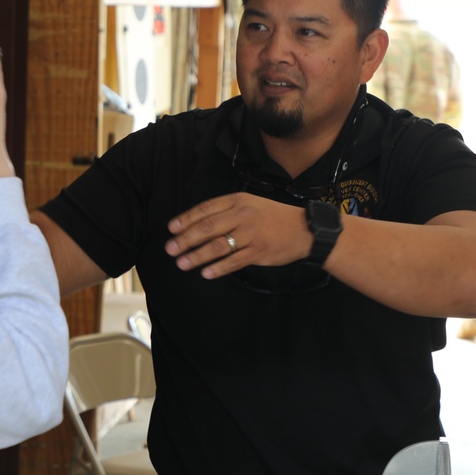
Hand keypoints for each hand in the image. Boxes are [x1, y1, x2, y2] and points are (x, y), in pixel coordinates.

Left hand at [165, 192, 313, 277]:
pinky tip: (205, 273)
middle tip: (170, 249)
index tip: (171, 229)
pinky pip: (234, 261)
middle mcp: (242, 215)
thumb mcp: (250, 205)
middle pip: (208, 227)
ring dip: (197, 255)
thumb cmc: (272, 218)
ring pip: (219, 245)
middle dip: (186, 239)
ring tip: (182, 263)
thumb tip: (196, 224)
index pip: (206, 209)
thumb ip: (226, 212)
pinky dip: (218, 268)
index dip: (186, 219)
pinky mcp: (259, 251)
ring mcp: (251, 234)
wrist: (305, 230)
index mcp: (238, 201)